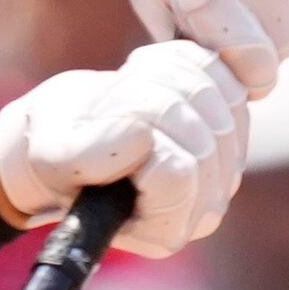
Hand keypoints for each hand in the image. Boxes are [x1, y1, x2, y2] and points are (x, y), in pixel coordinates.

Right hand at [0, 40, 251, 258]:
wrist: (72, 131)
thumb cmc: (60, 152)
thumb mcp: (56, 158)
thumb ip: (89, 157)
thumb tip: (141, 134)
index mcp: (165, 231)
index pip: (178, 172)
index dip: (140, 136)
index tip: (107, 132)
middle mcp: (207, 203)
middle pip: (200, 128)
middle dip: (145, 101)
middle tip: (110, 109)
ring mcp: (226, 161)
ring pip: (211, 91)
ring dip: (157, 76)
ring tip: (123, 95)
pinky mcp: (232, 120)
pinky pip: (220, 68)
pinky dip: (177, 59)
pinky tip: (147, 76)